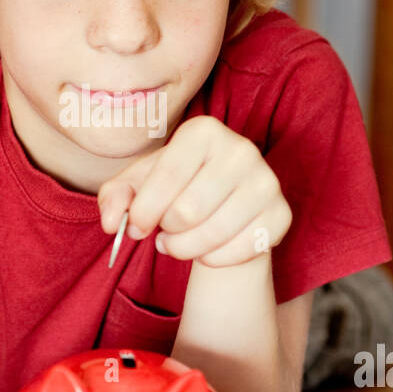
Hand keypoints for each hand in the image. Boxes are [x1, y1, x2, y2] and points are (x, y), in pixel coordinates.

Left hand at [97, 114, 291, 267]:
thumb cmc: (176, 189)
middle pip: (187, 211)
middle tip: (165, 230)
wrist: (225, 204)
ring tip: (179, 242)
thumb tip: (111, 222)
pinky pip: (238, 252)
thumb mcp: (139, 186)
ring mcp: (267, 182)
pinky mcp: (281, 214)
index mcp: (204, 131)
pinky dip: (213, 260)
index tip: (135, 227)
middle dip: (166, 231)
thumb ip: (114, 197)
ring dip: (185, 249)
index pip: (166, 176)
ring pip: (212, 235)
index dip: (143, 211)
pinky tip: (206, 250)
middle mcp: (241, 149)